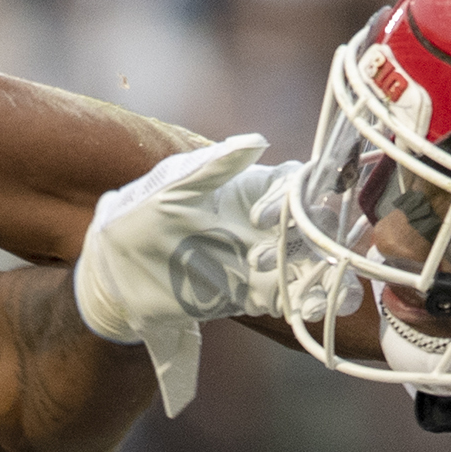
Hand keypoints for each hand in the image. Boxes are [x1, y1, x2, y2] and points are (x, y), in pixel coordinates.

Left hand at [74, 138, 307, 414]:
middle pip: (312, 228)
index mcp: (248, 190)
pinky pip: (288, 298)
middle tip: (323, 260)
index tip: (270, 217)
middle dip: (325, 242)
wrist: (114, 273)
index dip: (297, 196)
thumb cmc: (136, 216)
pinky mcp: (250, 294)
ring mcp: (259, 260)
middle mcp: (261, 225)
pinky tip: (315, 310)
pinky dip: (306, 304)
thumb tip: (257, 141)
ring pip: (308, 265)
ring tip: (337, 294)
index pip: (294, 186)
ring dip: (327, 277)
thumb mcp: (171, 186)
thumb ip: (213, 166)